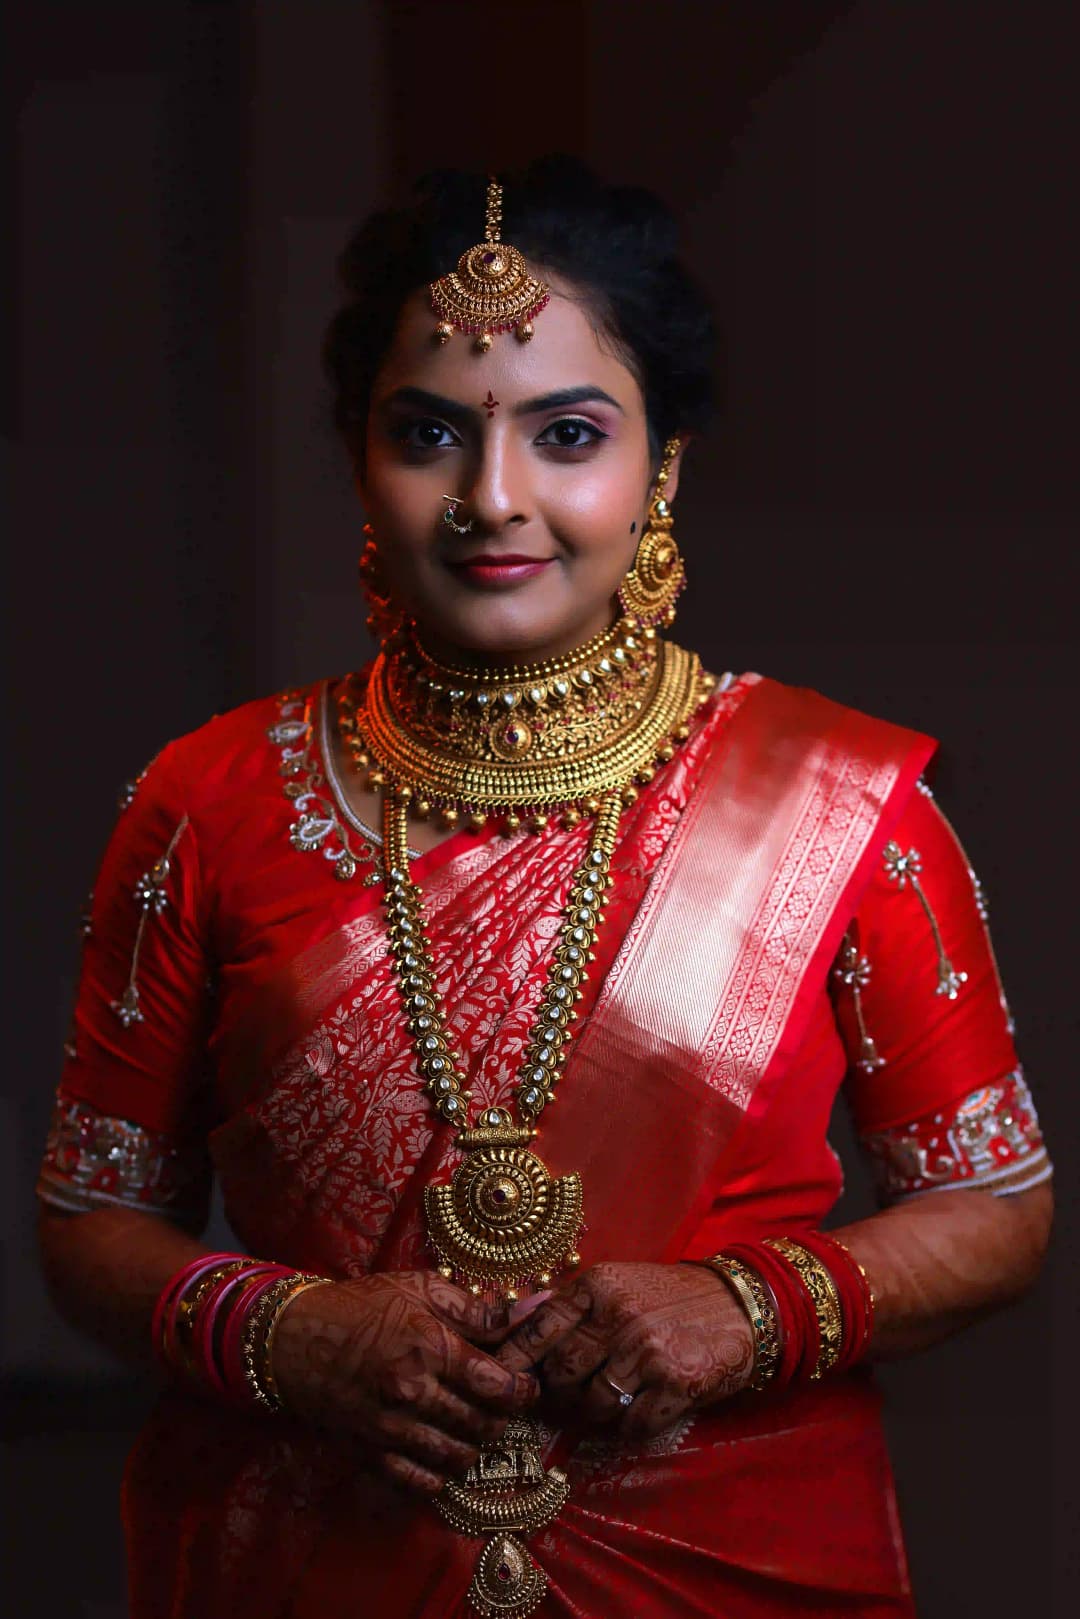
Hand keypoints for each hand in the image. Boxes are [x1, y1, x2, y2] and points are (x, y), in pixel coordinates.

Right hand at [271, 1270, 537, 1495]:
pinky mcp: (370, 1452)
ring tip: (476, 1428)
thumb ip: (474, 1307)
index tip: (528, 1387)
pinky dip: (440, 1476)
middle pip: (482, 1424)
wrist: (293, 1338)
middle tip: (503, 1407)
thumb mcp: (419, 1289)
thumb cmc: (359, 1306)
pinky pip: (418, 1481)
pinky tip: (444, 1455)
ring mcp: (390, 1428)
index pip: (497, 1384)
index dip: (523, 1391)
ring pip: (457, 1456)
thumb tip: (524, 1313)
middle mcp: (413, 1392)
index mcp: (429, 1347)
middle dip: (503, 1419)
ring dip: (475, 1446)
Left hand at [495, 1261, 753, 1440]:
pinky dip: (630, 1426)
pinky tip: (641, 1409)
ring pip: (593, 1404)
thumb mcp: (619, 1282)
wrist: (741, 1306)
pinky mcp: (676, 1384)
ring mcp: (647, 1352)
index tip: (499, 1381)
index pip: (539, 1327)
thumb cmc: (671, 1296)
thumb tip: (515, 1316)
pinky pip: (632, 1425)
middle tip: (565, 1397)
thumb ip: (570, 1302)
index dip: (514, 1360)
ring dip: (595, 1412)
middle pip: (561, 1373)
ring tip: (609, 1400)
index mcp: (599, 1286)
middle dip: (557, 1394)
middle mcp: (619, 1316)